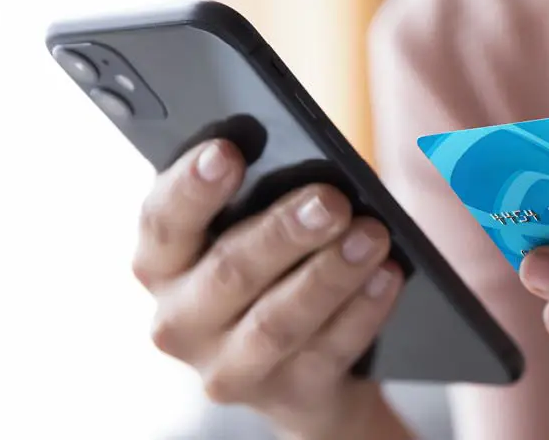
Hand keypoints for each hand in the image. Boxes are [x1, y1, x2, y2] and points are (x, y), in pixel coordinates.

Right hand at [134, 140, 409, 439]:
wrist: (300, 368)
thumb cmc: (270, 269)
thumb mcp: (246, 230)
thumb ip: (254, 197)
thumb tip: (305, 160)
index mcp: (162, 264)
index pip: (163, 221)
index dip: (191, 186)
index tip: (227, 152)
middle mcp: (180, 321)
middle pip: (228, 273)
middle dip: (283, 233)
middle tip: (331, 201)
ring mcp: (228, 367)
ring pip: (278, 321)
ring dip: (329, 275)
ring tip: (372, 236)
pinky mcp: (283, 396)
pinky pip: (326, 352)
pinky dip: (362, 311)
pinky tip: (387, 276)